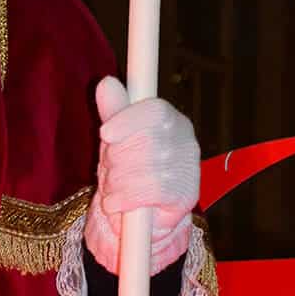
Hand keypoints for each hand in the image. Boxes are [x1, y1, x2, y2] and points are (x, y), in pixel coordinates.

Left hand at [84, 76, 198, 275]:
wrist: (141, 213)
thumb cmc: (128, 167)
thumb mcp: (115, 137)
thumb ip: (113, 110)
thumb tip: (107, 82)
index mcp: (169, 118)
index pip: (155, 110)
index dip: (129, 119)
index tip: (105, 134)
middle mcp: (186, 139)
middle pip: (148, 141)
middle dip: (116, 159)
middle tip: (106, 170)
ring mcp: (189, 168)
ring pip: (148, 169)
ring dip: (117, 182)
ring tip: (111, 188)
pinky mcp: (187, 195)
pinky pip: (152, 193)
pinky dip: (125, 200)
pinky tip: (116, 203)